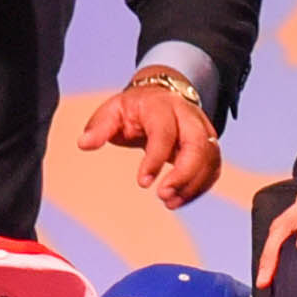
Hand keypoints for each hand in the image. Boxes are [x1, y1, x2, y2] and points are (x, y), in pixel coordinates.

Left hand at [77, 79, 222, 209]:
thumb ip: (99, 127)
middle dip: (185, 175)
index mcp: (162, 106)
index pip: (164, 132)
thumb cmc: (135, 107)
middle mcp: (188, 116)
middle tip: (164, 197)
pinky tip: (180, 200)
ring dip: (193, 185)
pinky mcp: (210, 145)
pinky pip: (213, 168)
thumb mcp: (113, 110)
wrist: (161, 94)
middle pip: (198, 145)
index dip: (155, 159)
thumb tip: (84, 144)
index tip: (143, 183)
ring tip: (170, 203)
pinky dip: (200, 187)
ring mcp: (203, 130)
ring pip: (210, 159)